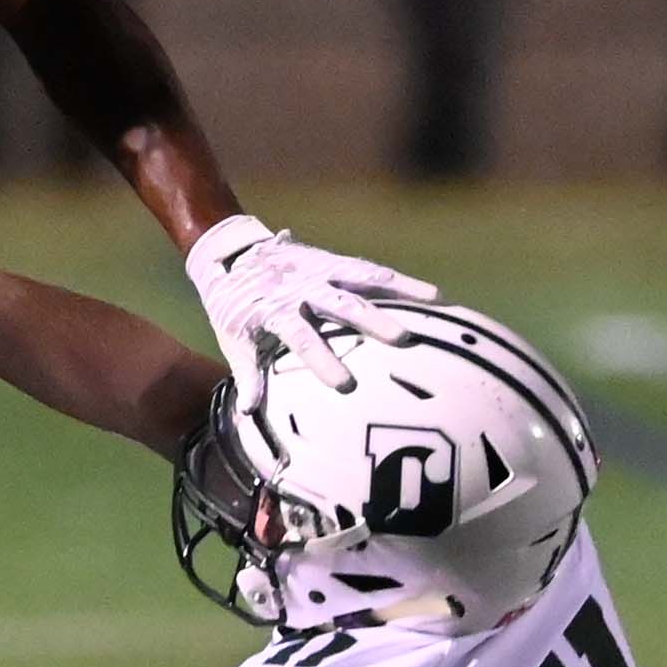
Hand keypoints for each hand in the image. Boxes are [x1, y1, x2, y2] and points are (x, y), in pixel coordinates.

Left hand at [184, 216, 435, 398]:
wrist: (232, 254)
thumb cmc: (235, 307)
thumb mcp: (234, 338)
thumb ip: (247, 373)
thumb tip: (249, 412)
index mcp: (276, 313)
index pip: (301, 338)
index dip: (322, 359)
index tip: (344, 383)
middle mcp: (303, 290)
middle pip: (341, 305)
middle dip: (371, 321)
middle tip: (401, 339)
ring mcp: (322, 273)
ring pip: (363, 282)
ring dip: (398, 292)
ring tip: (434, 304)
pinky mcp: (335, 263)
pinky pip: (372, 271)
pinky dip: (401, 282)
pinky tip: (433, 296)